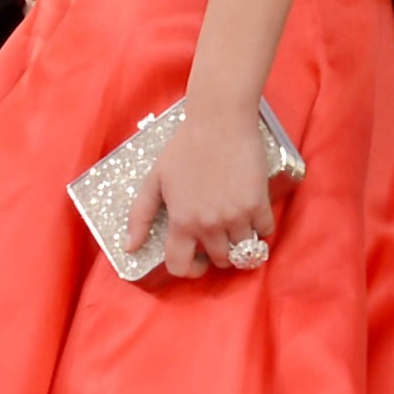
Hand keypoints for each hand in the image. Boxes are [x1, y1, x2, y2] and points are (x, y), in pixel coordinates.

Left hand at [148, 97, 279, 280]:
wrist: (219, 122)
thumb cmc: (184, 148)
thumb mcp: (154, 180)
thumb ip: (140, 216)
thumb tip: (129, 247)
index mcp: (181, 221)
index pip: (182, 266)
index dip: (188, 270)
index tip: (195, 262)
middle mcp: (209, 224)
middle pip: (219, 261)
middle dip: (217, 255)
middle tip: (216, 238)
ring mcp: (236, 216)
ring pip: (244, 252)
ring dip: (240, 244)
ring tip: (235, 228)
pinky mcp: (259, 204)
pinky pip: (264, 233)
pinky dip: (259, 229)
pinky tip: (250, 215)